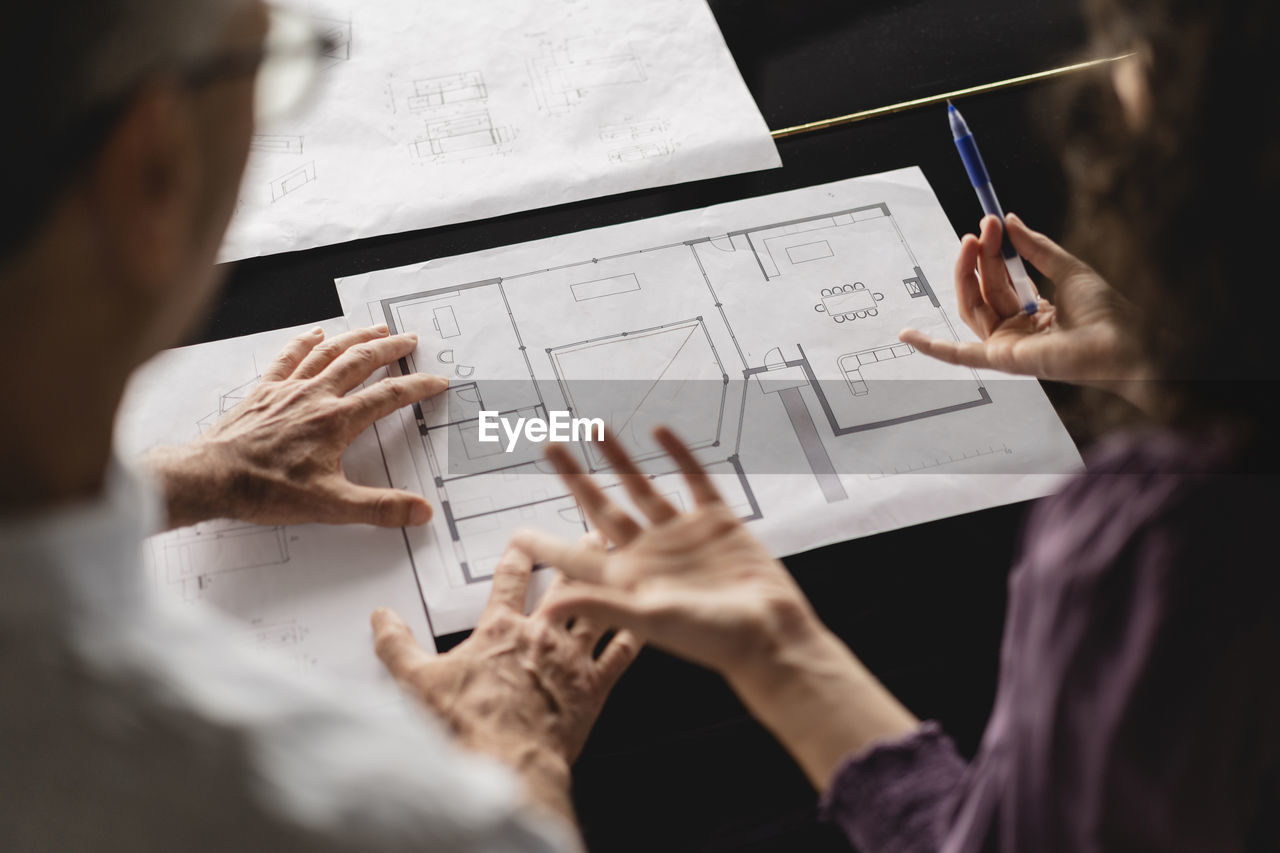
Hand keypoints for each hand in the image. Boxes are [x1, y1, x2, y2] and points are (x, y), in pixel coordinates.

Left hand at [144, 324, 447, 529]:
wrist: (211, 477)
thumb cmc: (265, 489)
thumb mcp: (330, 505)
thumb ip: (379, 508)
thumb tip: (419, 512)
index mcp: (337, 421)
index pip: (389, 396)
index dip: (418, 387)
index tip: (436, 381)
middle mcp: (316, 396)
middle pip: (361, 361)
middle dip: (390, 349)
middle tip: (410, 340)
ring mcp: (288, 389)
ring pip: (330, 352)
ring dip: (356, 337)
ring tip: (376, 329)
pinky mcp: (264, 391)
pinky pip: (290, 357)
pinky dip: (306, 342)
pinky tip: (316, 333)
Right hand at [371, 541, 638, 826]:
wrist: (510, 762)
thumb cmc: (468, 725)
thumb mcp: (417, 681)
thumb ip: (396, 645)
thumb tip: (381, 618)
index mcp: (501, 630)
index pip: (510, 580)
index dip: (518, 555)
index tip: (524, 539)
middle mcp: (542, 635)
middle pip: (564, 583)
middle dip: (576, 556)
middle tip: (591, 535)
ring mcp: (572, 660)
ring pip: (597, 607)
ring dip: (610, 583)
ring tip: (623, 564)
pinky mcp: (594, 688)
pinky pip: (620, 655)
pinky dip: (632, 637)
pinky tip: (642, 624)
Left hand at [512, 429, 917, 789]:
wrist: (770, 635)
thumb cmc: (712, 638)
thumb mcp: (651, 619)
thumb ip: (602, 605)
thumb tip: (549, 605)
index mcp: (627, 578)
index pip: (573, 558)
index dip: (545, 545)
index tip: (515, 533)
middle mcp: (649, 553)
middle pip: (601, 508)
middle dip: (575, 477)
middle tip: (550, 446)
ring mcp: (681, 535)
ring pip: (641, 487)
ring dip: (618, 457)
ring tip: (595, 428)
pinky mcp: (716, 521)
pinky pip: (693, 480)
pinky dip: (678, 455)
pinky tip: (660, 431)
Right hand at [899, 213, 1149, 408]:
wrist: (1124, 341)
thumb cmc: (1108, 314)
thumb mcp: (1068, 268)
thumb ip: (1035, 247)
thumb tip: (1009, 221)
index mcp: (1034, 313)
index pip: (999, 279)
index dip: (990, 250)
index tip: (990, 221)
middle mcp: (1017, 330)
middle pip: (982, 290)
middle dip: (978, 256)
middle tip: (981, 226)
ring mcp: (1007, 346)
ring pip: (972, 307)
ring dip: (967, 274)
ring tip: (972, 240)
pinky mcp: (1001, 360)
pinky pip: (959, 354)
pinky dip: (932, 346)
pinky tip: (908, 335)